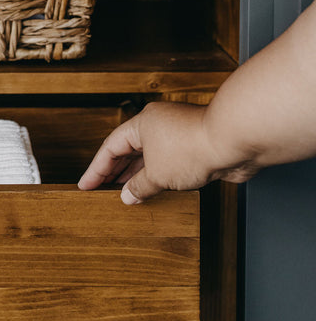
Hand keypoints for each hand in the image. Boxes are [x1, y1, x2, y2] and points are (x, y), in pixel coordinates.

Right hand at [77, 101, 260, 203]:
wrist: (234, 142)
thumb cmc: (194, 147)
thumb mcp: (157, 173)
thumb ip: (139, 186)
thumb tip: (128, 195)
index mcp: (143, 124)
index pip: (111, 147)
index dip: (97, 168)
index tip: (85, 185)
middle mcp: (159, 127)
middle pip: (130, 151)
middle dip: (116, 172)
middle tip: (102, 191)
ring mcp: (178, 137)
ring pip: (151, 159)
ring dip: (139, 177)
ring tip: (127, 196)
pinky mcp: (196, 150)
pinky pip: (171, 166)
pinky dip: (161, 180)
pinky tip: (156, 193)